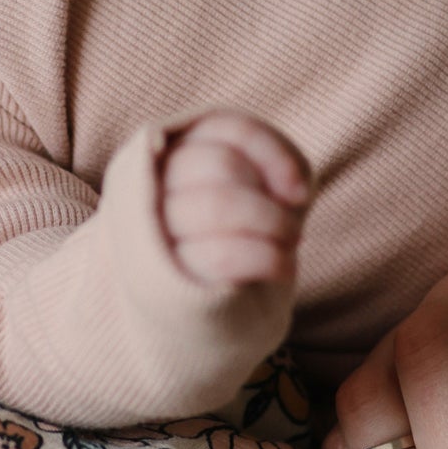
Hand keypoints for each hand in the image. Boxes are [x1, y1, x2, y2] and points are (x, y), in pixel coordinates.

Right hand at [159, 110, 311, 289]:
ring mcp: (151, 236)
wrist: (210, 320)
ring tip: (290, 243)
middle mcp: (147, 190)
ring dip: (273, 222)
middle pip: (220, 163)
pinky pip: (225, 253)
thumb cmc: (238, 243)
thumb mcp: (256, 192)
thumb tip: (291, 188)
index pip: (220, 128)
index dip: (269, 152)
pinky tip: (284, 269)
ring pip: (219, 203)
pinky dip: (269, 257)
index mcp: (163, 158)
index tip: (300, 192)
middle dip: (269, 197)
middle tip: (292, 226)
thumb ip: (271, 167)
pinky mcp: (164, 283)